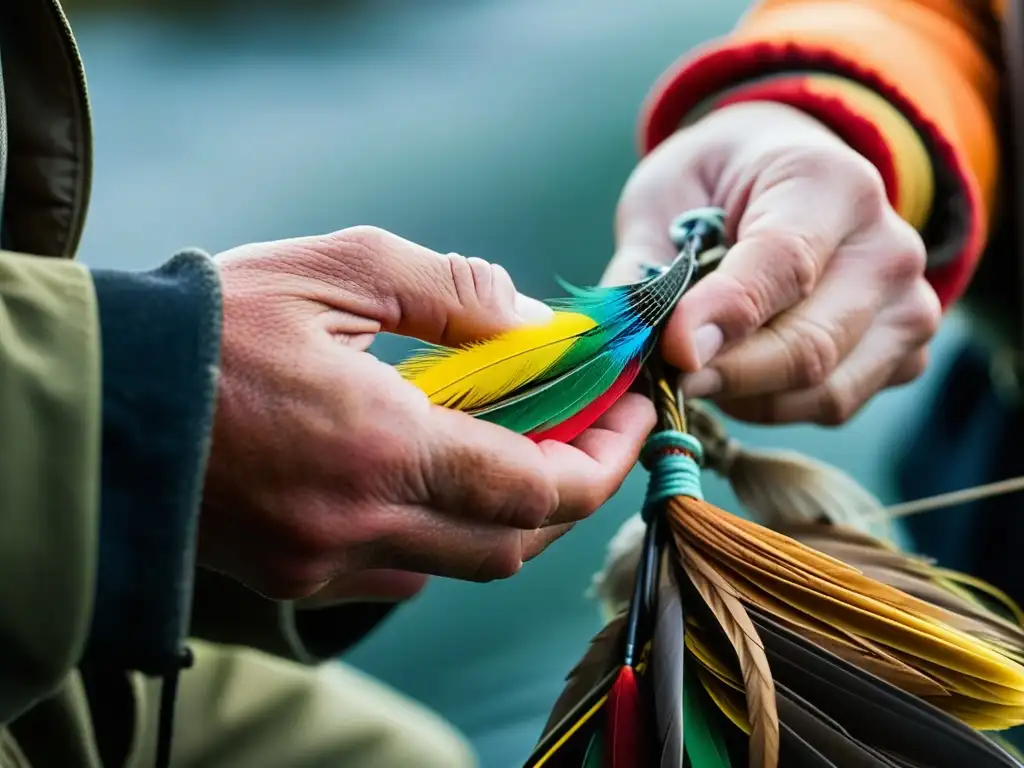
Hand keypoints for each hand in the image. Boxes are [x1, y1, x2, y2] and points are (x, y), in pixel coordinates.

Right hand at [200, 226, 655, 601]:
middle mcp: (363, 523)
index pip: (537, 487)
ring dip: (513, 512)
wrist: (101, 398)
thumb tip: (534, 324)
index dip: (602, 456)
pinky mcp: (296, 575)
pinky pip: (402, 574)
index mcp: (383, 447)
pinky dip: (446, 533)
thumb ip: (451, 293)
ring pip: (462, 564)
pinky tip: (443, 481)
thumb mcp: (339, 268)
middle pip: (514, 541)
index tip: (629, 410)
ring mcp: (326, 562)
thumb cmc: (212, 324)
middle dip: (572, 489)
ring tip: (527, 444)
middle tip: (593, 426)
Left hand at [607, 102, 940, 424]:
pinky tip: (740, 369)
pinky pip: (832, 406)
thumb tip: (627, 349)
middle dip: (725, 374)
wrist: (782, 180)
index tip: (673, 350)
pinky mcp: (906, 355)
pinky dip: (772, 403)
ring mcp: (909, 306)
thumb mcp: (665, 202)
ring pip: (823, 391)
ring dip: (744, 395)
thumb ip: (645, 272)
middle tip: (666, 378)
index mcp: (829, 183)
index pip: (783, 264)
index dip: (725, 315)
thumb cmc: (716, 188)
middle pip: (808, 345)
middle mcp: (888, 248)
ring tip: (701, 364)